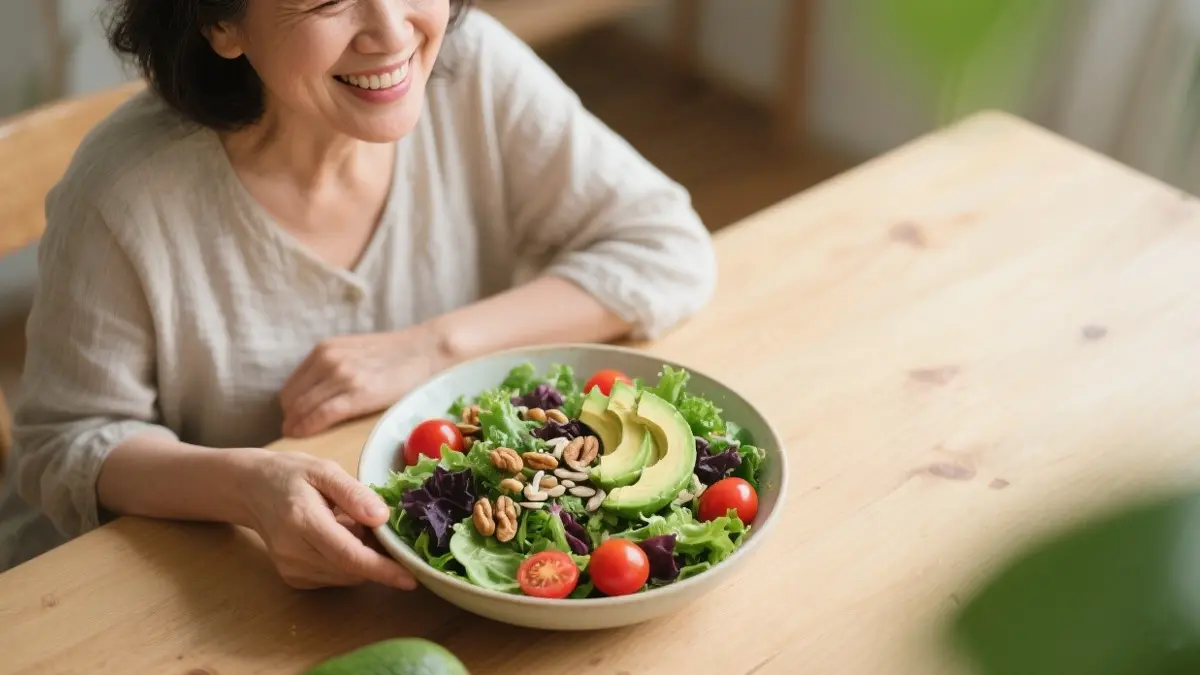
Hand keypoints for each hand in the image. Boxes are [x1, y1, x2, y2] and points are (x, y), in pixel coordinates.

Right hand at [240, 450, 416, 589]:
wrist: (250, 489)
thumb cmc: (290, 474)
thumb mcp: (324, 470)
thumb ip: (353, 494)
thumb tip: (383, 518)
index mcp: (302, 521)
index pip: (349, 555)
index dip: (382, 569)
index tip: (411, 578)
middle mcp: (293, 552)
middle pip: (350, 570)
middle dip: (378, 557)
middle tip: (381, 526)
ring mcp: (290, 569)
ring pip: (345, 577)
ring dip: (363, 559)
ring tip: (354, 525)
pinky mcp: (293, 578)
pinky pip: (334, 578)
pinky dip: (348, 563)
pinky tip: (340, 537)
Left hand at [280, 325, 448, 437]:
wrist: (425, 351)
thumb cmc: (393, 356)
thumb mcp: (353, 351)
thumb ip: (331, 366)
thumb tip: (311, 393)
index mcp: (325, 350)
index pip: (291, 386)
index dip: (289, 407)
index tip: (292, 420)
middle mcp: (329, 360)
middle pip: (292, 398)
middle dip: (290, 418)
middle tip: (295, 432)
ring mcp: (342, 376)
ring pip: (303, 408)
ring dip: (296, 425)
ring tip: (299, 436)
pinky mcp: (358, 393)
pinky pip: (321, 415)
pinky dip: (308, 427)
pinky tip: (304, 435)